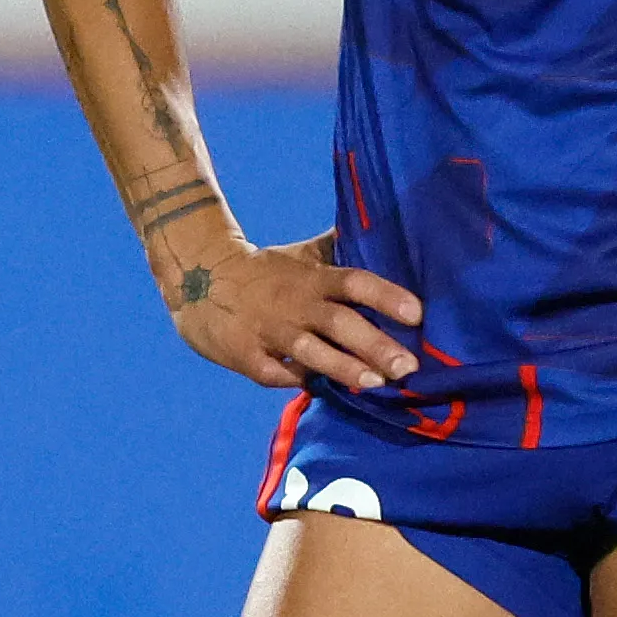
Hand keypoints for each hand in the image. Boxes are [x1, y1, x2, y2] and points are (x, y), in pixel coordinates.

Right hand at [164, 230, 423, 392]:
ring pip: (310, 351)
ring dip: (343, 367)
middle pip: (339, 322)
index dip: (385, 296)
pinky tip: (319, 388)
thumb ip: (338, 250)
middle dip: (375, 344)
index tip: (417, 313)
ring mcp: (269, 330)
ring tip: (376, 383)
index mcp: (312, 278)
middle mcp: (295, 303)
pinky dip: (296, 380)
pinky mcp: (245, 354)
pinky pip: (275, 372)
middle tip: (409, 367)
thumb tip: (382, 229)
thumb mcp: (301, 255)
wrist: (199, 276)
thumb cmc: (266, 272)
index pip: (354, 282)